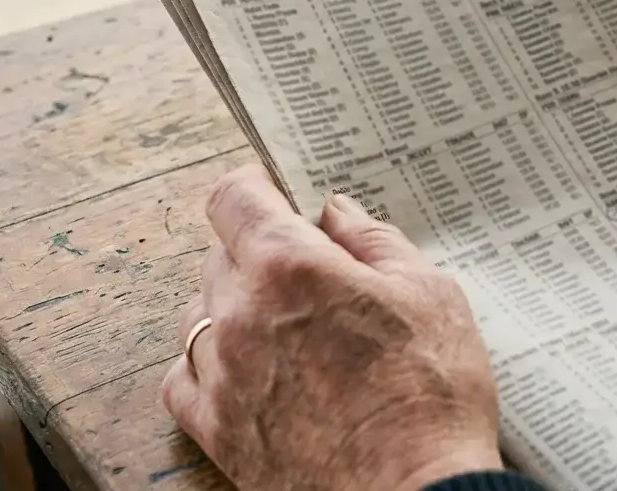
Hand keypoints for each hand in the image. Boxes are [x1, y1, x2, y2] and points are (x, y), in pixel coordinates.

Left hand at [162, 165, 501, 490]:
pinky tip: (246, 369)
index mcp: (289, 267)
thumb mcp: (430, 294)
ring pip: (199, 315)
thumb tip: (338, 213)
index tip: (273, 190)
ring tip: (286, 325)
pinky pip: (184, 379)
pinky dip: (208, 364)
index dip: (254, 185)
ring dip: (234, 307)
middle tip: (309, 268)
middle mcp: (239, 315)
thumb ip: (376, 242)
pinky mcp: (216, 431)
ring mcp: (220, 376)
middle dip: (258, 249)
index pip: (234, 197)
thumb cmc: (432, 396)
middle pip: (219, 255)